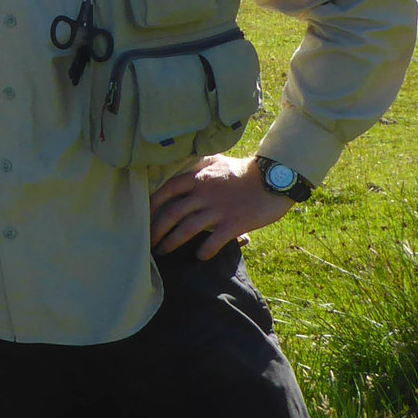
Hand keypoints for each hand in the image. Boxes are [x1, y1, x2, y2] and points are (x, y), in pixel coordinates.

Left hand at [148, 154, 291, 259]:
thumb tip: (183, 167)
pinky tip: (199, 257)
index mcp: (197, 178)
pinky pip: (213, 242)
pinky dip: (204, 251)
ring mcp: (218, 210)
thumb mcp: (218, 161)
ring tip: (163, 252)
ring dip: (172, 243)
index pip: (165, 192)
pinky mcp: (233, 223)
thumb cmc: (245, 171)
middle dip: (156, 231)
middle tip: (148, 243)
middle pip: (171, 214)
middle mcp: (203, 194)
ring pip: (187, 229)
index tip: (143, 218)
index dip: (151, 207)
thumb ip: (198, 165)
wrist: (274, 178)